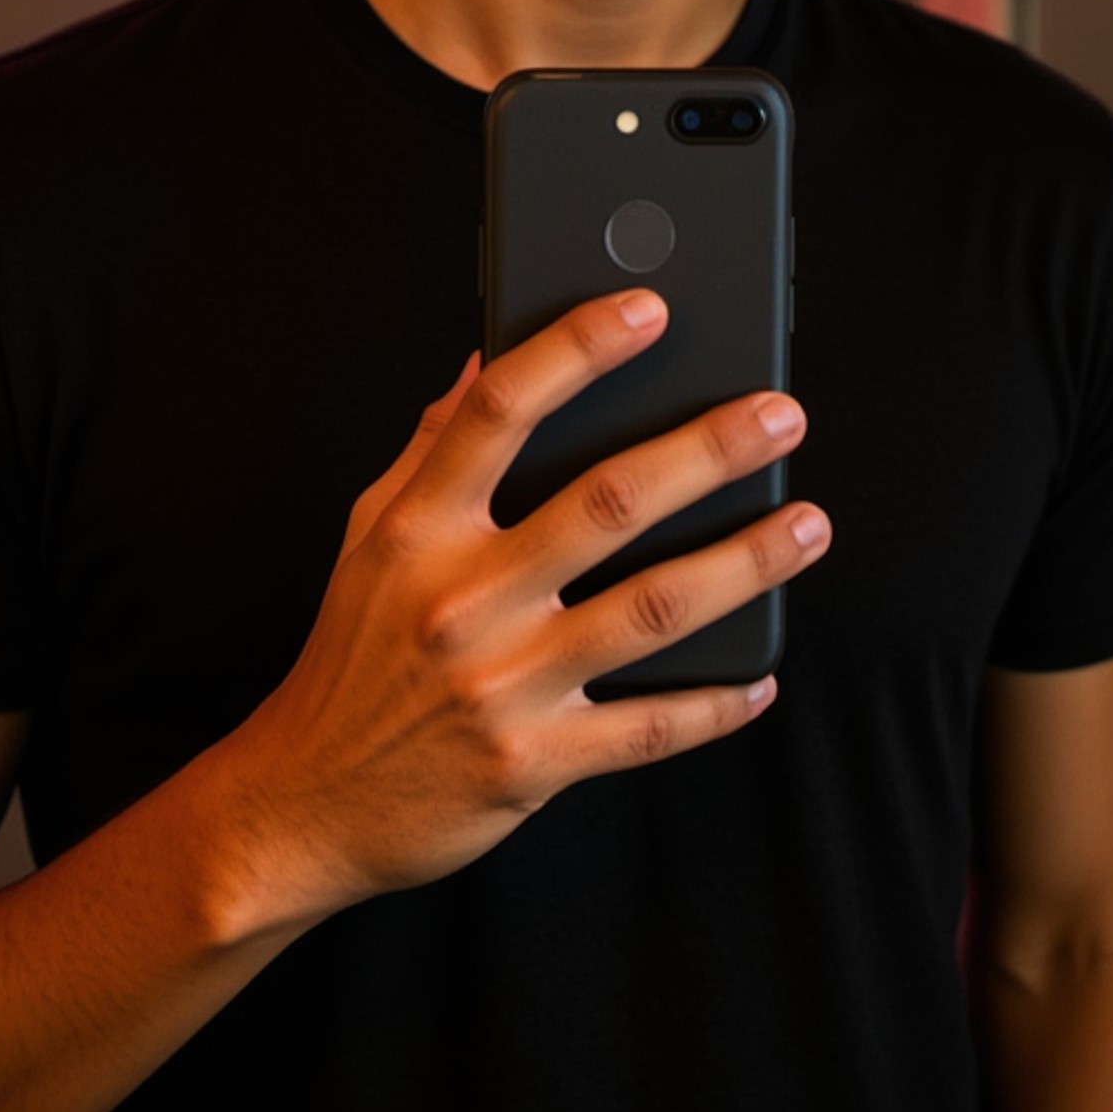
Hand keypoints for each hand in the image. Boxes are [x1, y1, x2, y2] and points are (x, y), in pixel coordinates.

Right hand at [216, 288, 825, 926]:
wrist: (305, 802)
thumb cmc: (352, 655)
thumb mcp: (369, 536)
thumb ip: (432, 448)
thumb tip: (482, 358)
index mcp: (418, 529)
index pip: (501, 410)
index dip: (578, 349)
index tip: (649, 309)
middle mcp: (462, 599)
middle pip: (608, 502)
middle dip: (709, 451)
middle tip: (780, 415)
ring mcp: (501, 684)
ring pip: (651, 608)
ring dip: (745, 562)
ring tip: (807, 524)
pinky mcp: (532, 762)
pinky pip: (646, 728)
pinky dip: (714, 703)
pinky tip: (759, 675)